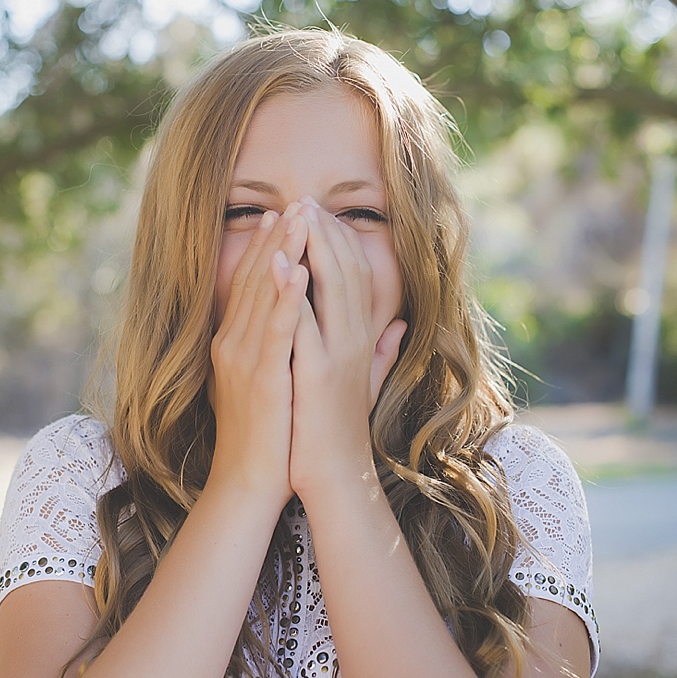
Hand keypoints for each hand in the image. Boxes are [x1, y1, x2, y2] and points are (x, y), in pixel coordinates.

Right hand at [208, 205, 306, 510]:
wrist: (249, 482)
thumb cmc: (269, 439)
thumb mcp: (277, 385)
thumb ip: (290, 352)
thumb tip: (309, 330)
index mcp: (236, 345)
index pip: (252, 286)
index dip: (268, 249)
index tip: (284, 217)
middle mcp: (232, 346)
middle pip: (255, 281)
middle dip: (277, 239)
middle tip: (295, 202)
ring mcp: (243, 361)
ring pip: (262, 296)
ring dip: (281, 254)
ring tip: (298, 219)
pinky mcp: (260, 379)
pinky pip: (275, 331)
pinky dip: (285, 299)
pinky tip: (297, 270)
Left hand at [290, 196, 405, 498]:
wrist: (333, 477)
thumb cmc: (339, 431)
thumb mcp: (363, 381)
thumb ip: (381, 350)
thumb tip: (400, 324)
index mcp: (360, 339)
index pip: (353, 276)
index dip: (336, 242)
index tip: (317, 215)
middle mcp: (354, 341)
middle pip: (344, 272)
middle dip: (324, 233)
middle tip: (304, 200)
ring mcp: (337, 356)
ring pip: (329, 288)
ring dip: (312, 248)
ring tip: (294, 214)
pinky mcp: (316, 375)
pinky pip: (302, 324)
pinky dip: (291, 292)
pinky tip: (277, 263)